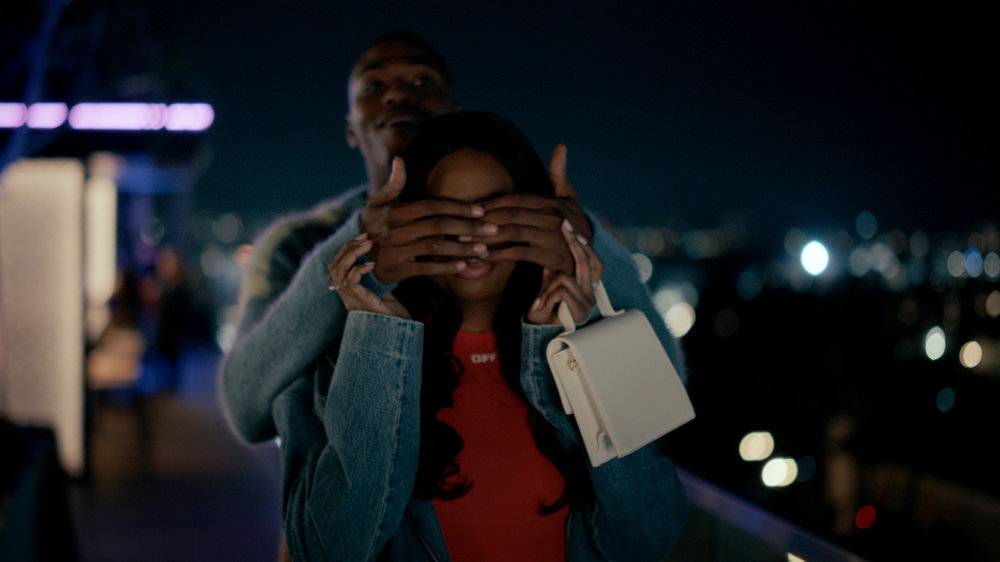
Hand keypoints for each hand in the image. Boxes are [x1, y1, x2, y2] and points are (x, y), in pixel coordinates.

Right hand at [327, 233, 409, 317]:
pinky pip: (350, 281)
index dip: (345, 250)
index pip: (336, 267)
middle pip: (333, 266)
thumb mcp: (384, 293)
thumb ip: (378, 279)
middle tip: (365, 236)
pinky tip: (371, 264)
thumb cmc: (395, 315)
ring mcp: (352, 300)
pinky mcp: (361, 302)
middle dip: (347, 247)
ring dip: (352, 253)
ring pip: (338, 271)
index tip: (362, 237)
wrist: (402, 332)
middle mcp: (346, 297)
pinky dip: (359, 269)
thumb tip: (383, 259)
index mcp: (349, 293)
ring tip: (368, 244)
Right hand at [360, 157, 498, 283]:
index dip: (458, 207)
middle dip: (469, 227)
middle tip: (493, 230)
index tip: (482, 210)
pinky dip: (445, 268)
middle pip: (439, 226)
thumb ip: (393, 184)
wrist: (354, 256)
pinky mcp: (397, 270)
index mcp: (396, 211)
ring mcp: (396, 251)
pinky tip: (464, 266)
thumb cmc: (374, 224)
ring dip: (462, 249)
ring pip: (436, 248)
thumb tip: (399, 159)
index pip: (433, 206)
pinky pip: (426, 269)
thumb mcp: (378, 202)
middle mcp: (396, 230)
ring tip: (484, 250)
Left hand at [478, 144, 591, 274]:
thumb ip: (560, 173)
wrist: (591, 255)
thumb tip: (561, 146)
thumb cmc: (573, 224)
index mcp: (552, 203)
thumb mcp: (569, 197)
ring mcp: (552, 238)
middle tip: (462, 223)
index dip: (492, 202)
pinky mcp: (552, 257)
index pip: (515, 198)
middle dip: (484, 218)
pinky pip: (519, 253)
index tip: (472, 207)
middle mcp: (552, 218)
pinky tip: (484, 256)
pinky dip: (499, 254)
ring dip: (487, 237)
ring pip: (512, 232)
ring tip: (468, 241)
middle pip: (510, 214)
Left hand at [526, 221, 603, 324]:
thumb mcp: (548, 285)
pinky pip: (560, 289)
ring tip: (542, 302)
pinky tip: (543, 307)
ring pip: (564, 277)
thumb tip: (550, 243)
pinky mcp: (579, 310)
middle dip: (572, 241)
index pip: (594, 262)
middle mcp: (591, 293)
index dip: (584, 245)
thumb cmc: (544, 310)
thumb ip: (553, 268)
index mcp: (586, 287)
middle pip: (585, 261)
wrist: (541, 336)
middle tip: (563, 224)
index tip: (570, 227)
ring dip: (547, 288)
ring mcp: (587, 302)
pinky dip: (547, 296)